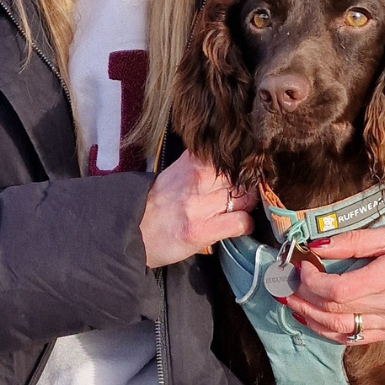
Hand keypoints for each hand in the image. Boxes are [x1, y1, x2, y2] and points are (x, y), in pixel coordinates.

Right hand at [140, 151, 256, 267]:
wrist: (133, 231)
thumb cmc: (156, 204)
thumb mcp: (174, 173)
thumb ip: (199, 163)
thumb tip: (227, 158)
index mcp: (191, 162)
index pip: (230, 153)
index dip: (245, 162)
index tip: (251, 167)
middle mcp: (197, 180)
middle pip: (242, 176)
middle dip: (250, 185)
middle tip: (247, 193)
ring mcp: (200, 206)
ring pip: (245, 198)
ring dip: (249, 205)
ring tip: (242, 209)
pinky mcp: (202, 230)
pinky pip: (240, 222)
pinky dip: (246, 225)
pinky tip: (240, 226)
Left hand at [284, 224, 384, 343]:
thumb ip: (354, 241)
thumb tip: (316, 244)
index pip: (339, 291)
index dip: (312, 281)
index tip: (300, 263)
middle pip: (334, 313)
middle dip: (302, 300)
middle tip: (282, 285)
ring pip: (341, 331)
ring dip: (310, 319)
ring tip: (290, 303)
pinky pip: (357, 339)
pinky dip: (330, 331)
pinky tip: (315, 318)